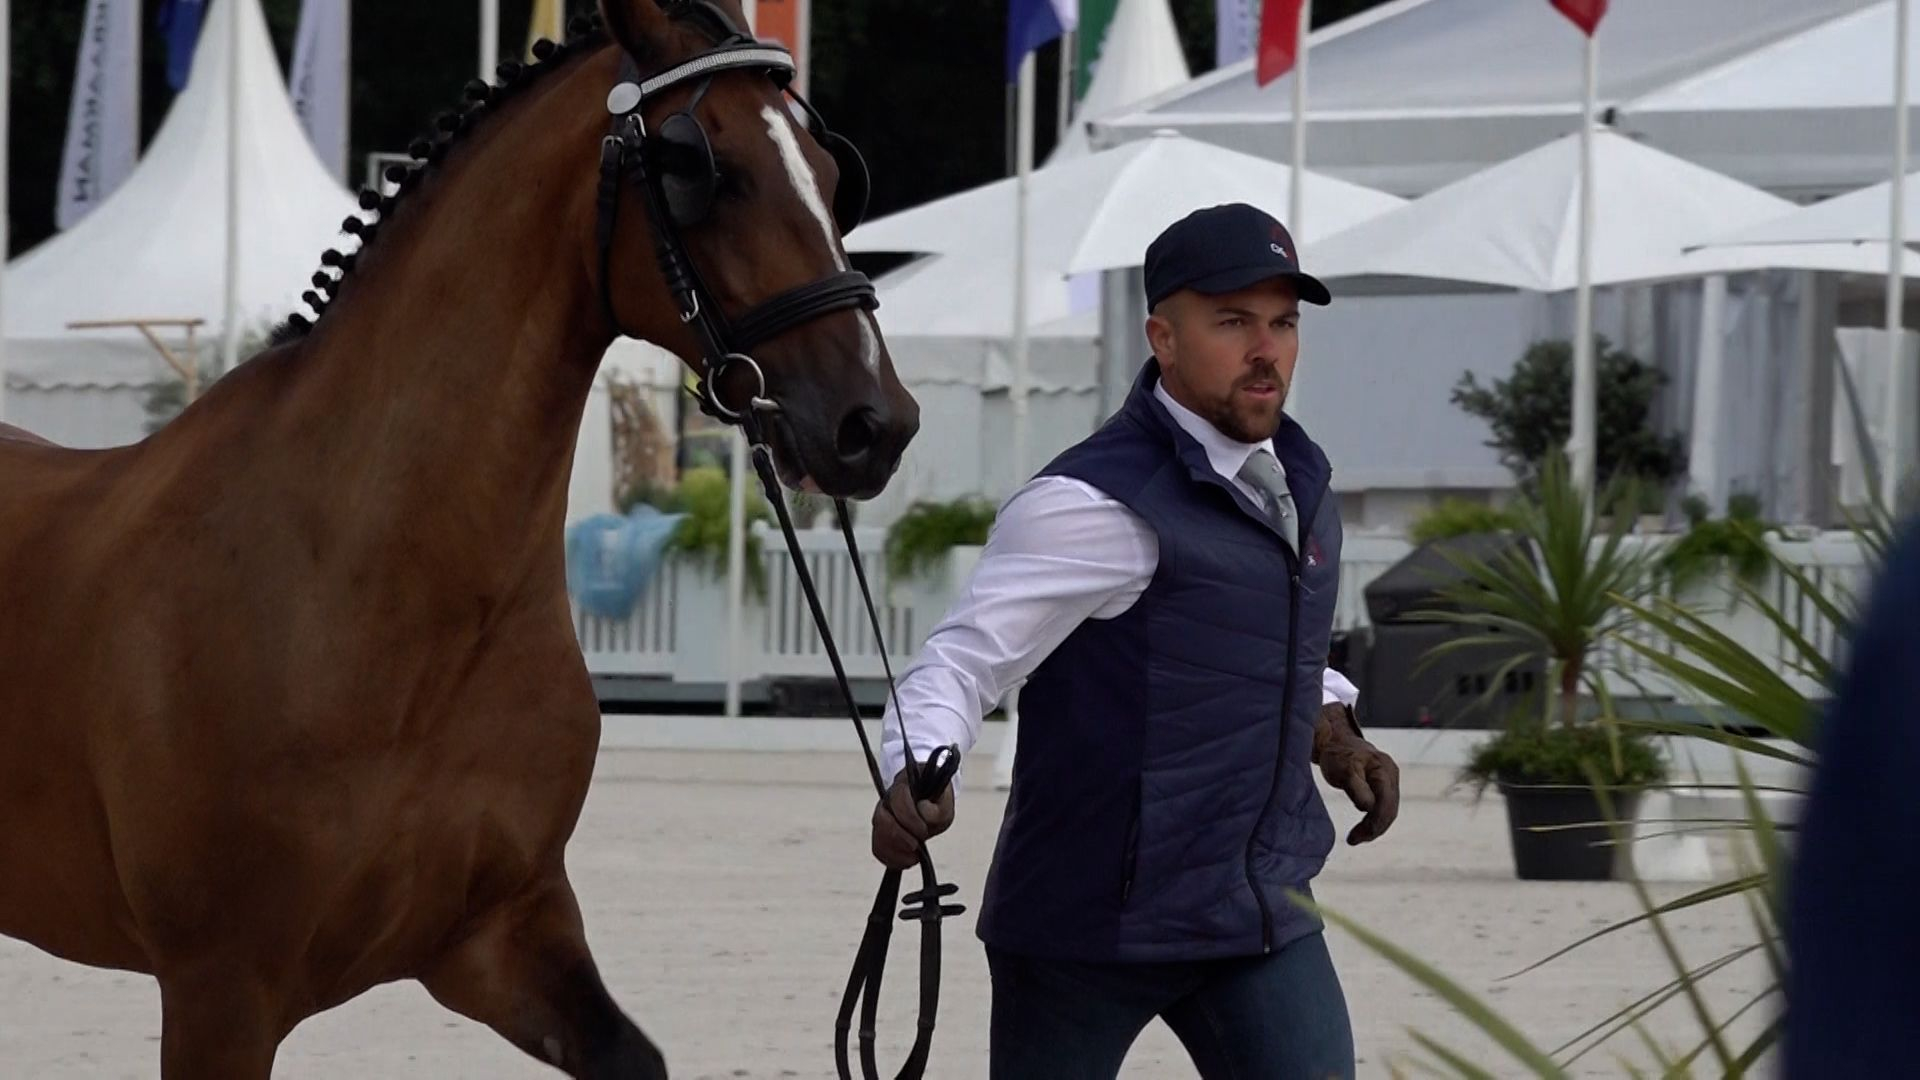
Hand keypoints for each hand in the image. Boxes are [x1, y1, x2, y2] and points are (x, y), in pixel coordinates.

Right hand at [870, 765, 955, 868]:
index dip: (909, 817)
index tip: (924, 831)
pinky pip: (878, 848)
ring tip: (913, 857)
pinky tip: (906, 861)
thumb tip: (923, 810)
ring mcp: (881, 815)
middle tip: (916, 846)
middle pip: (881, 817)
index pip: (898, 796)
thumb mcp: (946, 804)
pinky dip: (891, 858)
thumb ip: (939, 808)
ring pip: (877, 834)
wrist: (932, 807)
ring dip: (895, 850)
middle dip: (899, 836)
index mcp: (906, 783)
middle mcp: (888, 798)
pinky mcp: (880, 832)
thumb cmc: (937, 803)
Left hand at [1314, 704, 1399, 845]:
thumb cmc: (1338, 756)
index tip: (1353, 838)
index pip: (1385, 802)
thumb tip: (1368, 808)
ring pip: (1389, 810)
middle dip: (1374, 829)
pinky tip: (1363, 829)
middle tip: (1353, 840)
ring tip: (1356, 838)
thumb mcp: (1343, 770)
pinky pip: (1385, 806)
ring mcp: (1391, 778)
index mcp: (1382, 768)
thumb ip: (1356, 787)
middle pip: (1390, 809)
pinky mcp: (1386, 784)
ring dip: (1375, 827)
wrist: (1338, 742)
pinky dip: (1376, 820)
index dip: (1373, 823)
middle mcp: (1391, 773)